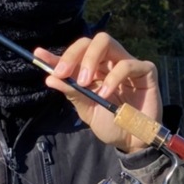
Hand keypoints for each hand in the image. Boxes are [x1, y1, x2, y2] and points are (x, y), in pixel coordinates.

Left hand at [37, 33, 162, 152]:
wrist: (133, 142)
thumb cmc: (111, 125)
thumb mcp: (87, 110)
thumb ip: (72, 93)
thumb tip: (50, 78)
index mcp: (94, 71)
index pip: (74, 56)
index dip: (56, 55)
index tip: (39, 56)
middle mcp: (109, 63)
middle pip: (89, 41)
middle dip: (73, 54)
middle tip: (64, 73)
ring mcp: (127, 64)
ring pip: (106, 42)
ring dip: (90, 59)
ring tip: (85, 83)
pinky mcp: (145, 71)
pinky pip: (126, 64)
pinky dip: (113, 78)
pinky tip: (105, 94)